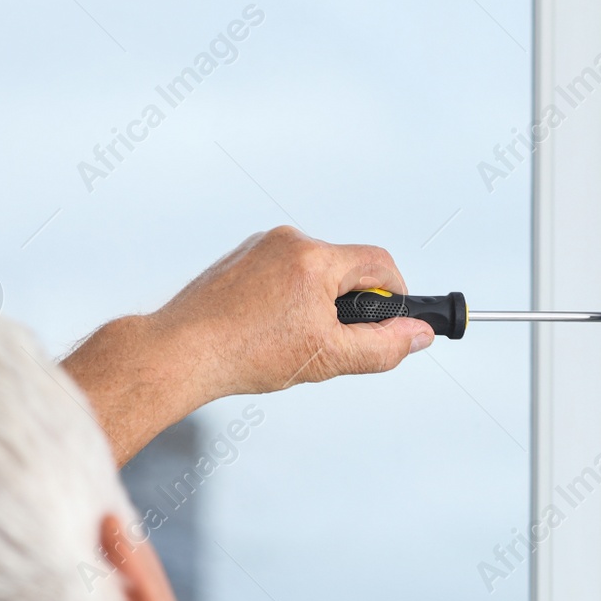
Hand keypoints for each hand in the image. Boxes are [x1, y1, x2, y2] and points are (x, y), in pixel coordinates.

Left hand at [147, 226, 433, 399]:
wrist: (181, 350)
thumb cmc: (246, 354)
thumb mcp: (328, 358)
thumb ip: (384, 346)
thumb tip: (419, 334)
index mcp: (315, 259)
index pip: (380, 264)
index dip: (396, 294)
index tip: (395, 321)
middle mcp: (290, 241)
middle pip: (347, 266)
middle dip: (353, 303)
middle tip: (338, 341)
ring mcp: (261, 246)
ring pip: (315, 270)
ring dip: (320, 301)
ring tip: (296, 340)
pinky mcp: (240, 257)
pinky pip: (284, 270)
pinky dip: (290, 297)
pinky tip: (271, 330)